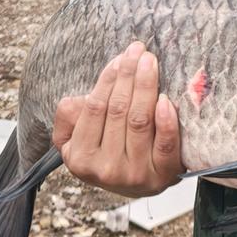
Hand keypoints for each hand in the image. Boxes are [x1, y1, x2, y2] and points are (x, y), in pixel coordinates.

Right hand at [52, 41, 182, 198]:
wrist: (135, 184)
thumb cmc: (106, 151)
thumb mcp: (77, 138)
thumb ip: (70, 117)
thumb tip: (79, 99)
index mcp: (80, 158)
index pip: (95, 108)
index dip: (109, 79)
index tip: (121, 57)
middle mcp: (107, 168)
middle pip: (118, 111)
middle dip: (129, 76)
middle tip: (139, 52)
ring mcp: (136, 174)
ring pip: (140, 122)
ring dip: (146, 87)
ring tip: (151, 63)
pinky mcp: (163, 176)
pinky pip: (165, 145)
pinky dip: (166, 121)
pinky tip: (166, 100)